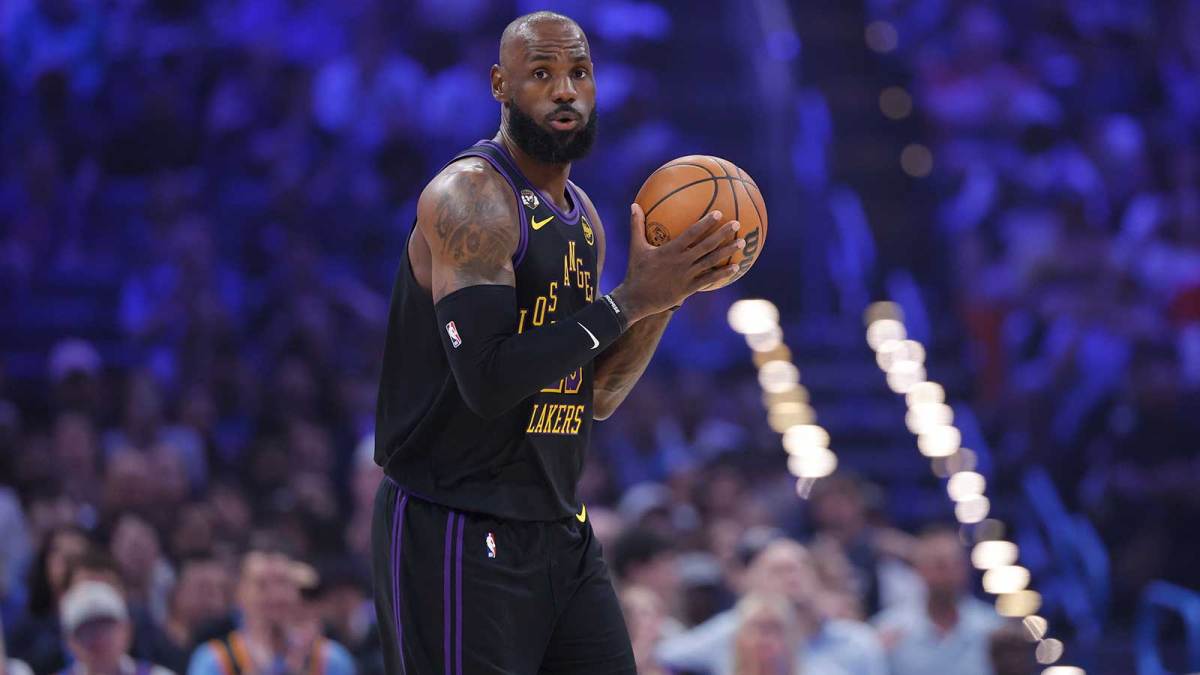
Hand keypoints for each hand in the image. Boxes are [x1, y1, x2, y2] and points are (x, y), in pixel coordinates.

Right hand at [611, 204, 743, 322]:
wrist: (636, 299)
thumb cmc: (636, 271)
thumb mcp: (636, 247)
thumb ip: (637, 225)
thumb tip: (634, 204)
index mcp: (670, 250)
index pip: (692, 233)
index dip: (706, 222)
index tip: (719, 213)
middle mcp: (682, 261)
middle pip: (707, 245)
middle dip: (722, 233)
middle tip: (737, 223)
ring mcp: (687, 275)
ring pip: (711, 261)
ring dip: (727, 251)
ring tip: (741, 243)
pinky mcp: (689, 289)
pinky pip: (709, 279)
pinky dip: (722, 274)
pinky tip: (735, 268)